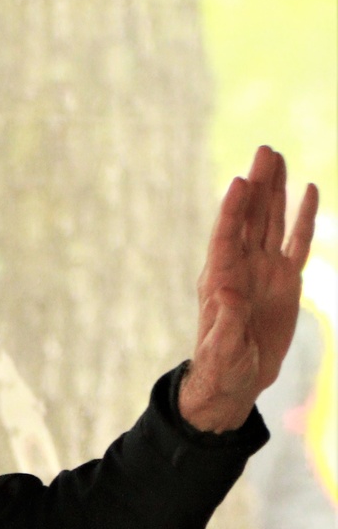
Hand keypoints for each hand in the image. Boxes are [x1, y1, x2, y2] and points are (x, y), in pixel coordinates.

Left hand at [179, 145, 317, 431]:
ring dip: (275, 191)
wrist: (235, 378)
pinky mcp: (284, 281)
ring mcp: (263, 270)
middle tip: (264, 150)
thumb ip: (226, 320)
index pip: (226, 237)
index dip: (232, 211)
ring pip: (272, 222)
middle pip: (250, 218)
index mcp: (221, 279)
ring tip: (278, 158)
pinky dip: (303, 219)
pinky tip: (308, 192)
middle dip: (257, 185)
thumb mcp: (222, 347)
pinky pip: (296, 243)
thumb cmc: (221, 366)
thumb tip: (227, 290)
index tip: (240, 182)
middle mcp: (241, 267)